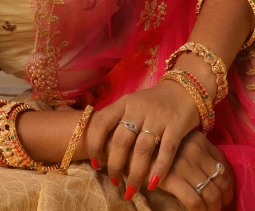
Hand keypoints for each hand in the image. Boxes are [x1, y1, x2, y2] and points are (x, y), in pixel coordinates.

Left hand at [85, 80, 200, 197]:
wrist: (184, 90)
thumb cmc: (152, 102)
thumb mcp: (131, 104)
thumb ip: (118, 121)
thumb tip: (101, 150)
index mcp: (124, 102)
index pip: (102, 122)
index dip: (95, 144)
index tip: (95, 163)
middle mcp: (138, 108)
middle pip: (121, 140)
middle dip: (115, 165)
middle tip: (114, 181)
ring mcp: (158, 117)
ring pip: (142, 149)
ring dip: (135, 173)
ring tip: (130, 189)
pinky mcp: (176, 125)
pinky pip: (166, 150)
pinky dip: (159, 169)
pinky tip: (152, 183)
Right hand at [152, 131, 234, 210]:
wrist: (125, 141)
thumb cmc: (150, 142)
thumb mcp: (178, 139)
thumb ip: (193, 150)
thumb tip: (212, 172)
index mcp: (198, 139)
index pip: (223, 164)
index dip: (228, 182)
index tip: (226, 192)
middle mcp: (195, 150)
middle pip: (221, 180)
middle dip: (223, 198)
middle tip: (220, 206)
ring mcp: (184, 164)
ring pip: (211, 193)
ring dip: (213, 208)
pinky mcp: (173, 178)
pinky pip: (195, 201)